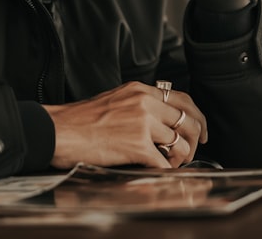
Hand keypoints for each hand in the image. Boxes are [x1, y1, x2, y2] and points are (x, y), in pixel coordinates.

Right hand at [43, 81, 206, 168]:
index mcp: (140, 90)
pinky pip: (165, 163)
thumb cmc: (82, 119)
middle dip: (194, 140)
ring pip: (181, 143)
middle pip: (187, 121)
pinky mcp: (137, 146)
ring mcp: (142, 124)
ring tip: (170, 162)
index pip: (182, 99)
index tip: (200, 130)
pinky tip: (158, 170)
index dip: (197, 116)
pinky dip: (166, 170)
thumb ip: (139, 104)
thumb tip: (161, 120)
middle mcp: (145, 103)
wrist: (61, 130)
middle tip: (191, 151)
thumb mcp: (115, 99)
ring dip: (180, 158)